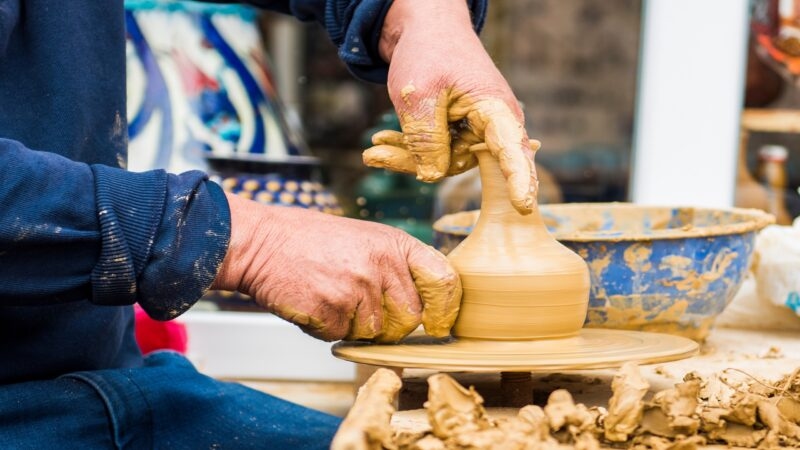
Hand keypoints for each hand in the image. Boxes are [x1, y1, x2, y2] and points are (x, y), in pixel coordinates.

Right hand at [211, 193, 461, 342]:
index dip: (445, 307)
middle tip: (358, 303)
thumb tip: (425, 306)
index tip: (438, 323)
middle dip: (388, 322)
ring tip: (331, 295)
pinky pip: (342, 337)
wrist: (263, 242)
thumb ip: (397, 267)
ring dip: (353, 325)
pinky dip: (328, 328)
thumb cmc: (313, 242)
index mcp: (395, 244)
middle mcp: (382, 265)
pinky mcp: (333, 311)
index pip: (444, 279)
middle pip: (409, 319)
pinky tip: (315, 302)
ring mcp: (358, 289)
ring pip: (374, 332)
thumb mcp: (365, 239)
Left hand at [363, 0, 536, 214]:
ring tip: (372, 149)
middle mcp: (492, 125)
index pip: (512, 149)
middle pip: (460, 162)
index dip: (520, 179)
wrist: (423, 28)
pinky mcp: (458, 133)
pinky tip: (381, 143)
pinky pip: (436, 152)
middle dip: (417, 162)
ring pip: (442, 161)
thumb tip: (431, 177)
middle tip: (372, 156)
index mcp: (495, 109)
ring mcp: (475, 131)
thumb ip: (425, 139)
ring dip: (406, 155)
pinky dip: (408, 149)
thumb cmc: (427, 52)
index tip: (523, 204)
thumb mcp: (417, 95)